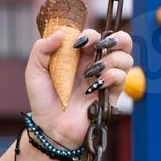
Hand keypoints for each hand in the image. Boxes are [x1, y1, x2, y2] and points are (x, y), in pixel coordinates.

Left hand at [25, 28, 133, 147]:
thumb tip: (61, 33)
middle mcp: (96, 64)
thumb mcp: (35, 71)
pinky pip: (123, 77)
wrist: (50, 127)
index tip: (77, 43)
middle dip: (116, 39)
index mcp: (80, 56)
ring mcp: (105, 79)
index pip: (96, 35)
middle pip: (121, 42)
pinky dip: (111, 76)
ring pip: (126, 58)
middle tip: (100, 47)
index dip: (91, 34)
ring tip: (93, 71)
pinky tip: (96, 84)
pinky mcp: (112, 94)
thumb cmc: (43, 100)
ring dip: (111, 59)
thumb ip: (42, 48)